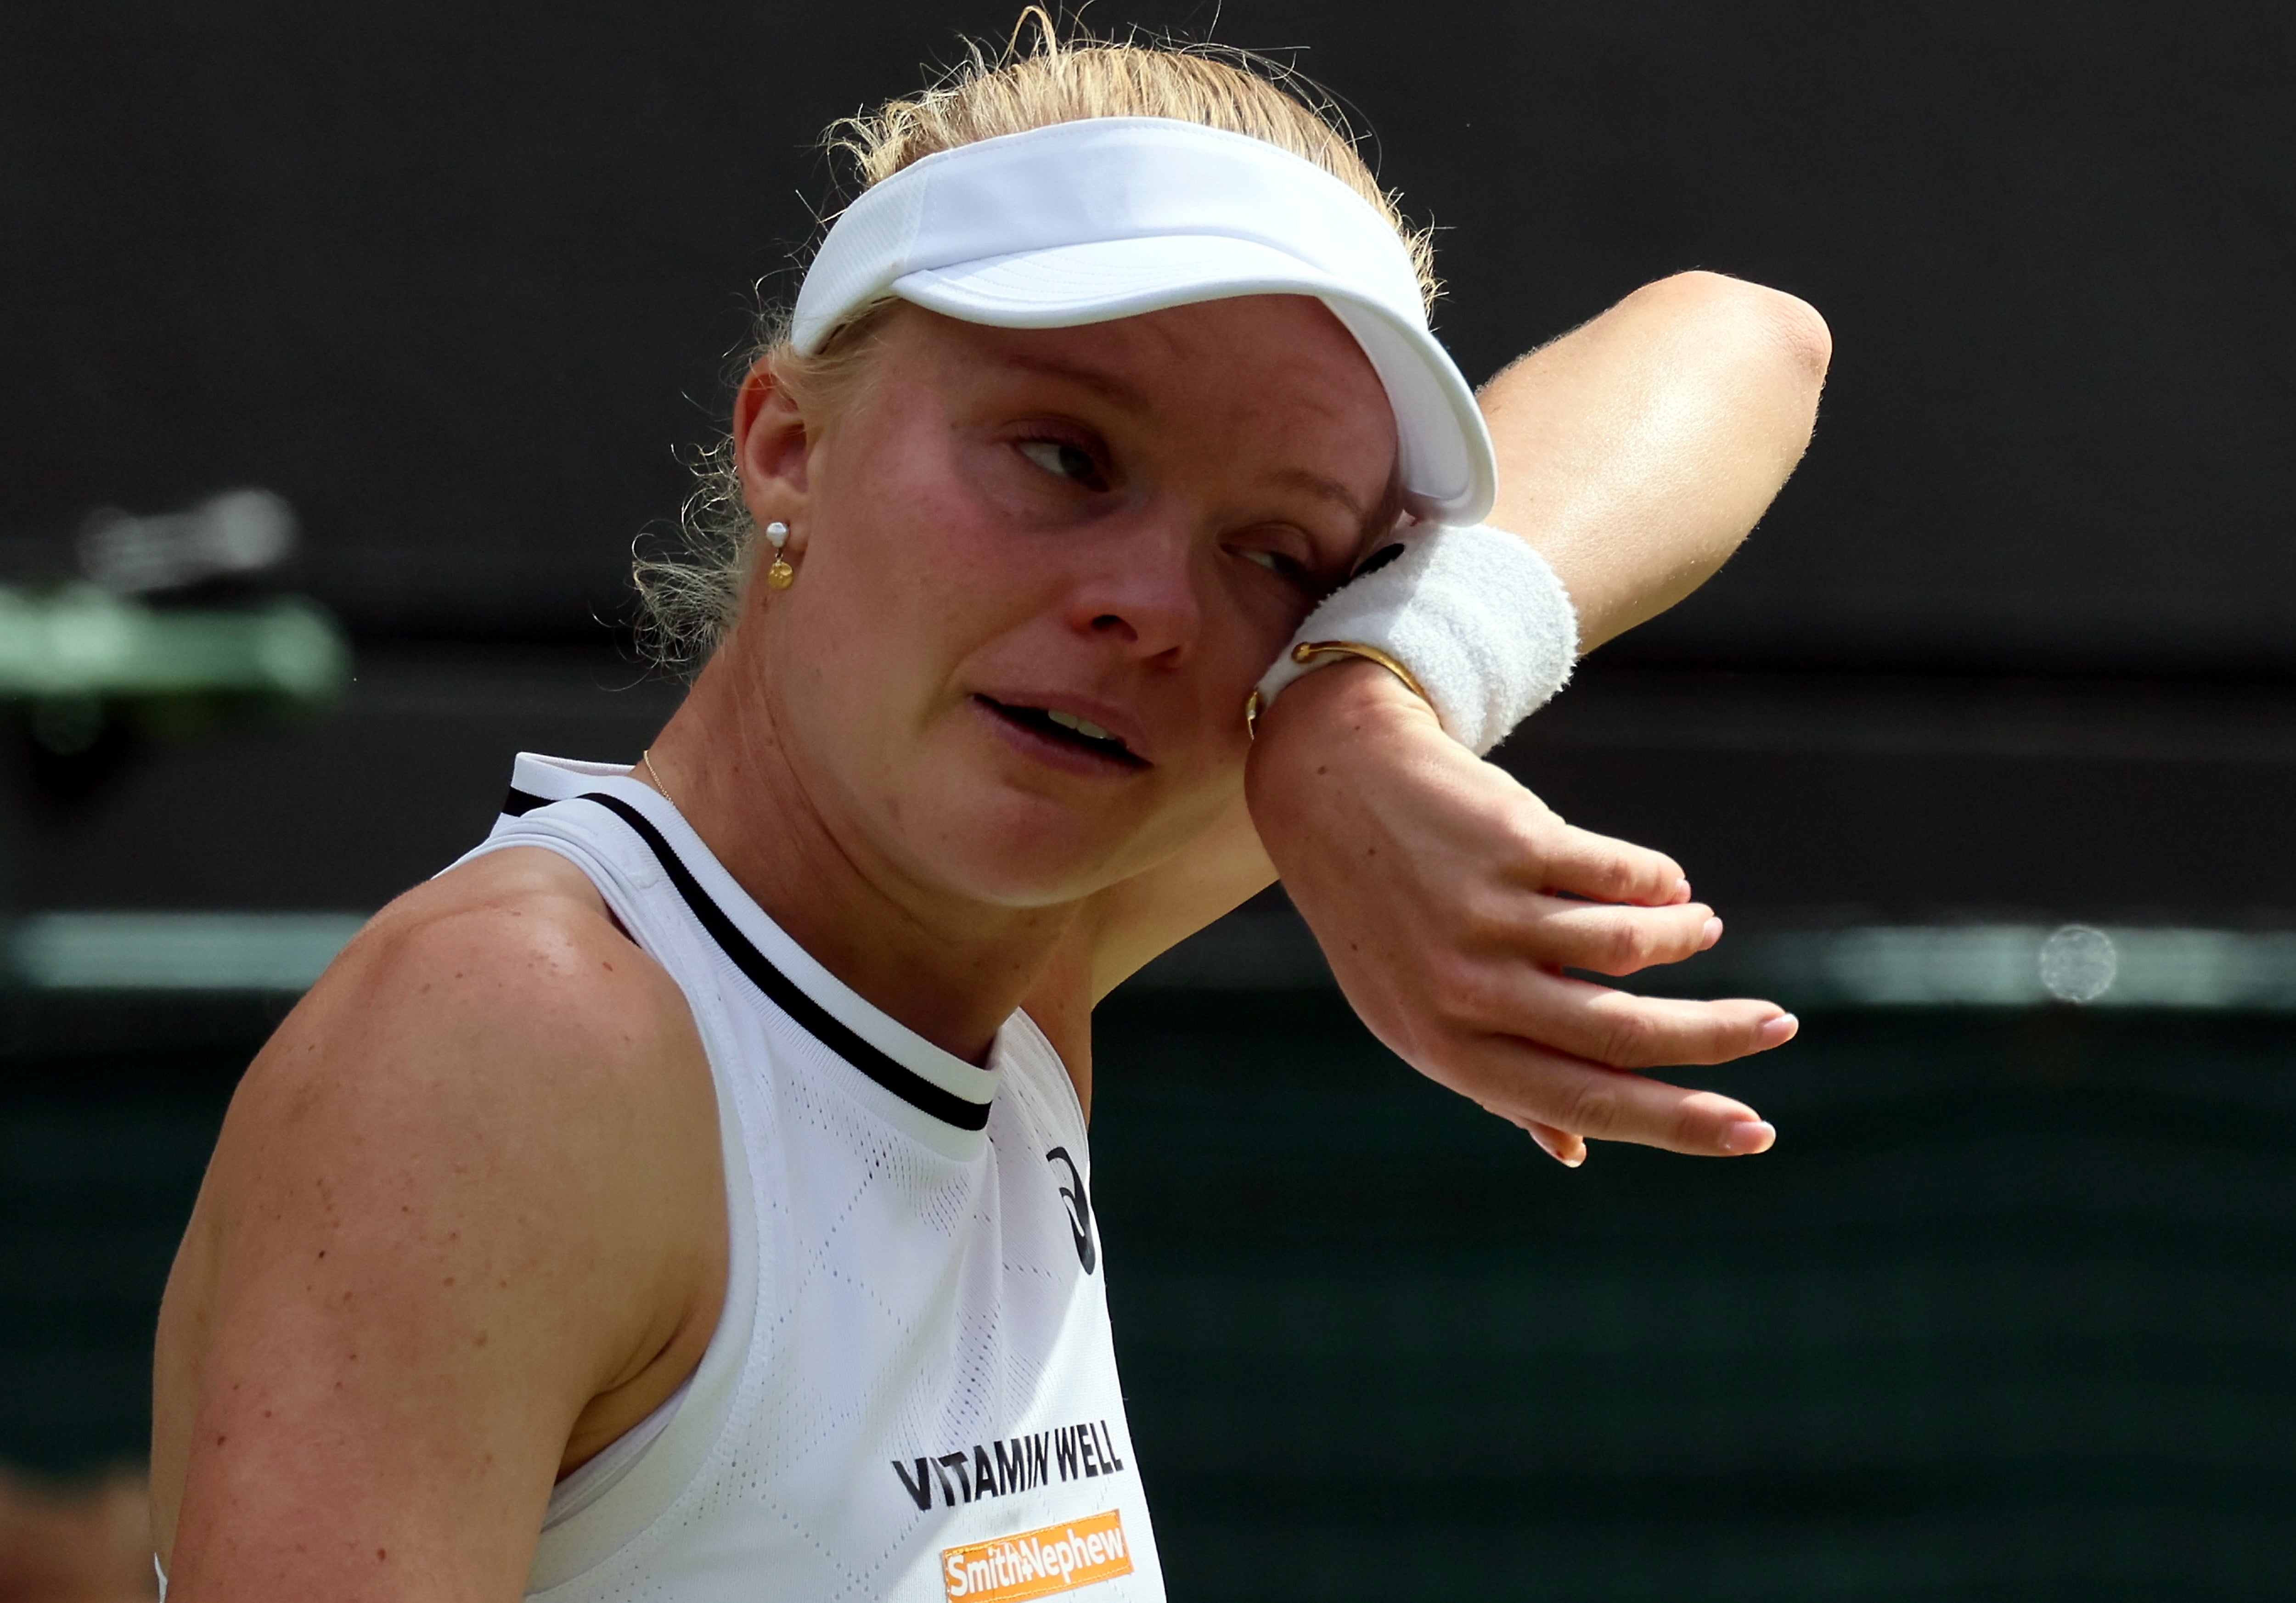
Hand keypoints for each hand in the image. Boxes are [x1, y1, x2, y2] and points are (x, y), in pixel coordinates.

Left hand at [1244, 661, 1795, 1165]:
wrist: (1332, 790)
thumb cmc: (1385, 920)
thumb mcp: (1417, 1013)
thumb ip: (1497, 1081)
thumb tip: (1575, 1153)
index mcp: (1450, 1050)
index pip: (1587, 1103)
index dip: (1681, 1123)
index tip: (1757, 1131)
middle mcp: (1466, 990)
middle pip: (1626, 1031)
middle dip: (1719, 1036)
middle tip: (1776, 1025)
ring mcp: (1486, 915)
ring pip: (1631, 945)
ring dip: (1684, 939)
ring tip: (1699, 928)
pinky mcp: (1511, 843)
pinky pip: (1621, 875)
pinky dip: (1657, 882)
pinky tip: (1663, 884)